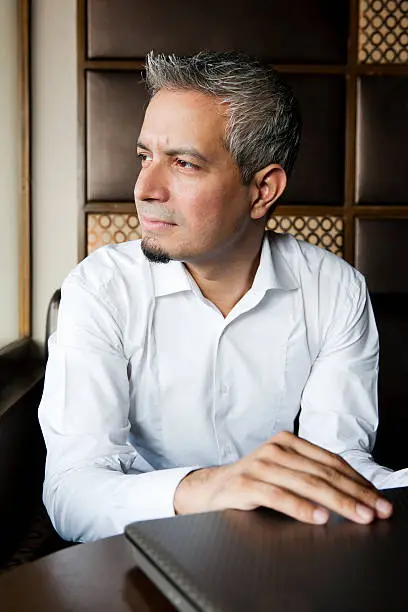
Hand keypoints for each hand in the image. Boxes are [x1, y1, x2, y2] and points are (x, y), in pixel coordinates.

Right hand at [173, 431, 392, 524]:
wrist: (211, 487)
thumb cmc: (254, 481)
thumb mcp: (283, 471)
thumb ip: (310, 475)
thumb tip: (354, 493)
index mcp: (288, 441)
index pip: (331, 460)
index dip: (357, 480)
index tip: (377, 499)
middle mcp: (275, 448)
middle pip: (323, 472)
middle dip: (355, 494)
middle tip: (376, 511)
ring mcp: (260, 464)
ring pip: (306, 483)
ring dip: (337, 502)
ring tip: (358, 515)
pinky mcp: (245, 483)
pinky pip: (279, 496)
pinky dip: (301, 508)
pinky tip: (319, 517)